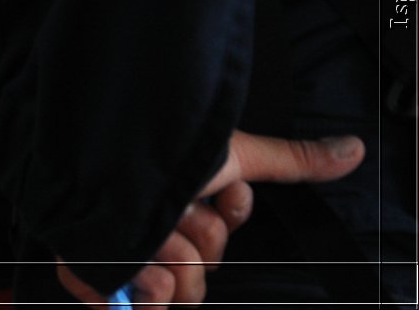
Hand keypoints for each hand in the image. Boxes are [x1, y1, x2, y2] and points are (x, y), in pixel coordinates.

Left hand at [55, 130, 364, 307]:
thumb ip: (290, 158)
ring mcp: (120, 249)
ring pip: (168, 292)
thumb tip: (353, 148)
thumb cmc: (157, 146)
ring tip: (148, 234)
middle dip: (192, 246)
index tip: (219, 192)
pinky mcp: (87, 267)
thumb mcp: (230, 152)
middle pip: (199, 273)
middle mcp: (154, 226)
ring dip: (164, 265)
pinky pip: (112, 302)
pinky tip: (128, 272)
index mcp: (183, 202)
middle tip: (174, 216)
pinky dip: (123, 294)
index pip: (219, 238)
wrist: (90, 155)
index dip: (223, 221)